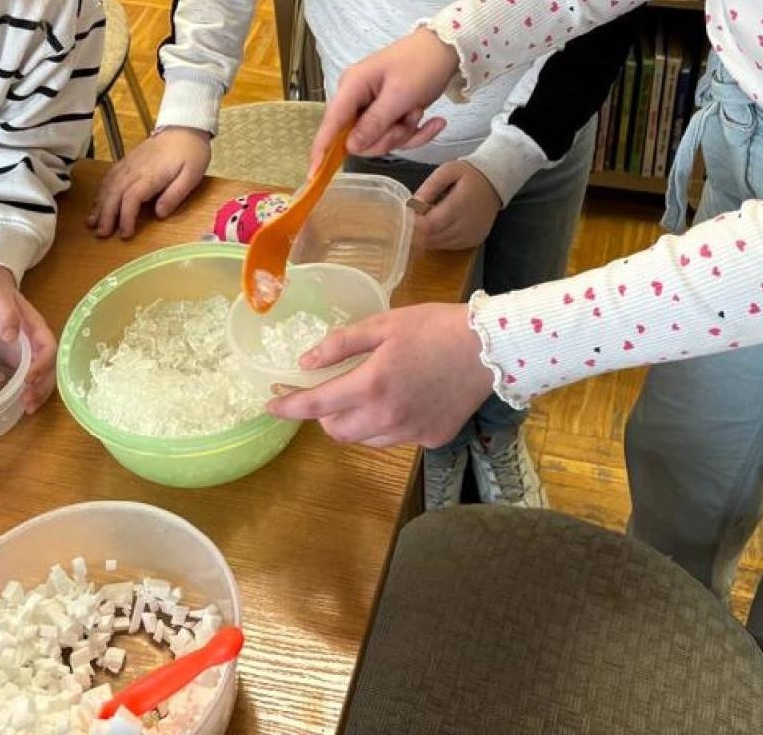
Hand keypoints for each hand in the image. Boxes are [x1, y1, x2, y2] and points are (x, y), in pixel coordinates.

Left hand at [0, 264, 55, 414]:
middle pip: (50, 366)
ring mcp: (29, 350)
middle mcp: (37, 340)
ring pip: (43, 373)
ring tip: (27, 409)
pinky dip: (29, 390)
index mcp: (36, 326)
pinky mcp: (19, 356)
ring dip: (39, 392)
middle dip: (43, 386)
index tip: (29, 380)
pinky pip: (30, 375)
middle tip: (29, 405)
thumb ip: (6, 314)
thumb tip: (11, 335)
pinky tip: (18, 403)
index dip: (42, 365)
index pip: (48, 348)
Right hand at [87, 127, 210, 237]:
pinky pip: (109, 176)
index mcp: (151, 175)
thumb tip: (159, 214)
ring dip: (99, 204)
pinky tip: (97, 202)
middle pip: (114, 193)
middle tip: (101, 234)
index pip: (131, 198)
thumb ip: (175, 195)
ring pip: (108, 185)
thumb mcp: (192, 176)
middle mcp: (135, 169)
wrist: (184, 127)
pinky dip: (100, 190)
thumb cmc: (191, 153)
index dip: (126, 217)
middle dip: (106, 215)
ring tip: (92, 222)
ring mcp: (128, 164)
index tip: (125, 234)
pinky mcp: (127, 160)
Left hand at [265, 303, 495, 445]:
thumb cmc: (435, 327)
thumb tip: (306, 362)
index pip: (315, 405)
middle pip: (336, 431)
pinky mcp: (432, 439)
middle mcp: (387, 418)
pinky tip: (404, 400)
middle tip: (330, 391)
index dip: (288, 407)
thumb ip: (341, 345)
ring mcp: (411, 432)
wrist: (491, 348)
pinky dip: (388, 423)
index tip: (271, 406)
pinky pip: (397, 438)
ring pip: (365, 439)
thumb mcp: (384, 325)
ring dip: (355, 421)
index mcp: (371, 386)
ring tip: (368, 394)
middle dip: (324, 414)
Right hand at [312, 29, 457, 165]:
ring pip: (380, 140)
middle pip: (359, 139)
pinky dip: (415, 132)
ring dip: (405, 133)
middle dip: (388, 137)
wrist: (447, 50)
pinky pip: (395, 135)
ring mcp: (372, 107)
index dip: (321, 150)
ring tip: (420, 112)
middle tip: (410, 119)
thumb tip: (351, 147)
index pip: (331, 123)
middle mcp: (357, 98)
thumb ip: (374, 122)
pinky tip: (434, 122)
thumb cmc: (421, 64)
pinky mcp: (388, 113)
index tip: (312, 175)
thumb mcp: (400, 95)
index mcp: (352, 87)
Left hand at [413, 160, 501, 250]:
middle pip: (432, 238)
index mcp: (459, 205)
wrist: (495, 184)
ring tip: (421, 223)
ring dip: (425, 238)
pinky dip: (437, 240)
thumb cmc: (469, 175)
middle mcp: (466, 225)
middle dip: (416, 232)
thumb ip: (430, 186)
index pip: (430, 225)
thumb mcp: (447, 171)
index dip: (413, 225)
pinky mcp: (473, 242)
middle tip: (408, 221)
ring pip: (438, 245)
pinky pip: (448, 247)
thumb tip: (413, 203)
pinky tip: (435, 228)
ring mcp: (470, 236)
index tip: (404, 217)